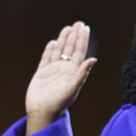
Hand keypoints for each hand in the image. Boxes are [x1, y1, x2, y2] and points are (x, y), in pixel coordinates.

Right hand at [25, 21, 96, 135]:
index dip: (82, 40)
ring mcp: (53, 71)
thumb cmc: (59, 103)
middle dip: (74, 36)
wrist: (42, 112)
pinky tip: (53, 43)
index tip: (85, 28)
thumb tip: (93, 59)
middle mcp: (64, 70)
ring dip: (63, 40)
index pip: (79, 52)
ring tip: (67, 28)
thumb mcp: (72, 88)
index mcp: (73, 72)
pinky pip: (46, 58)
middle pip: (70, 49)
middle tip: (78, 23)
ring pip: (59, 51)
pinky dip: (49, 50)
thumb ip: (82, 73)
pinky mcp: (42, 74)